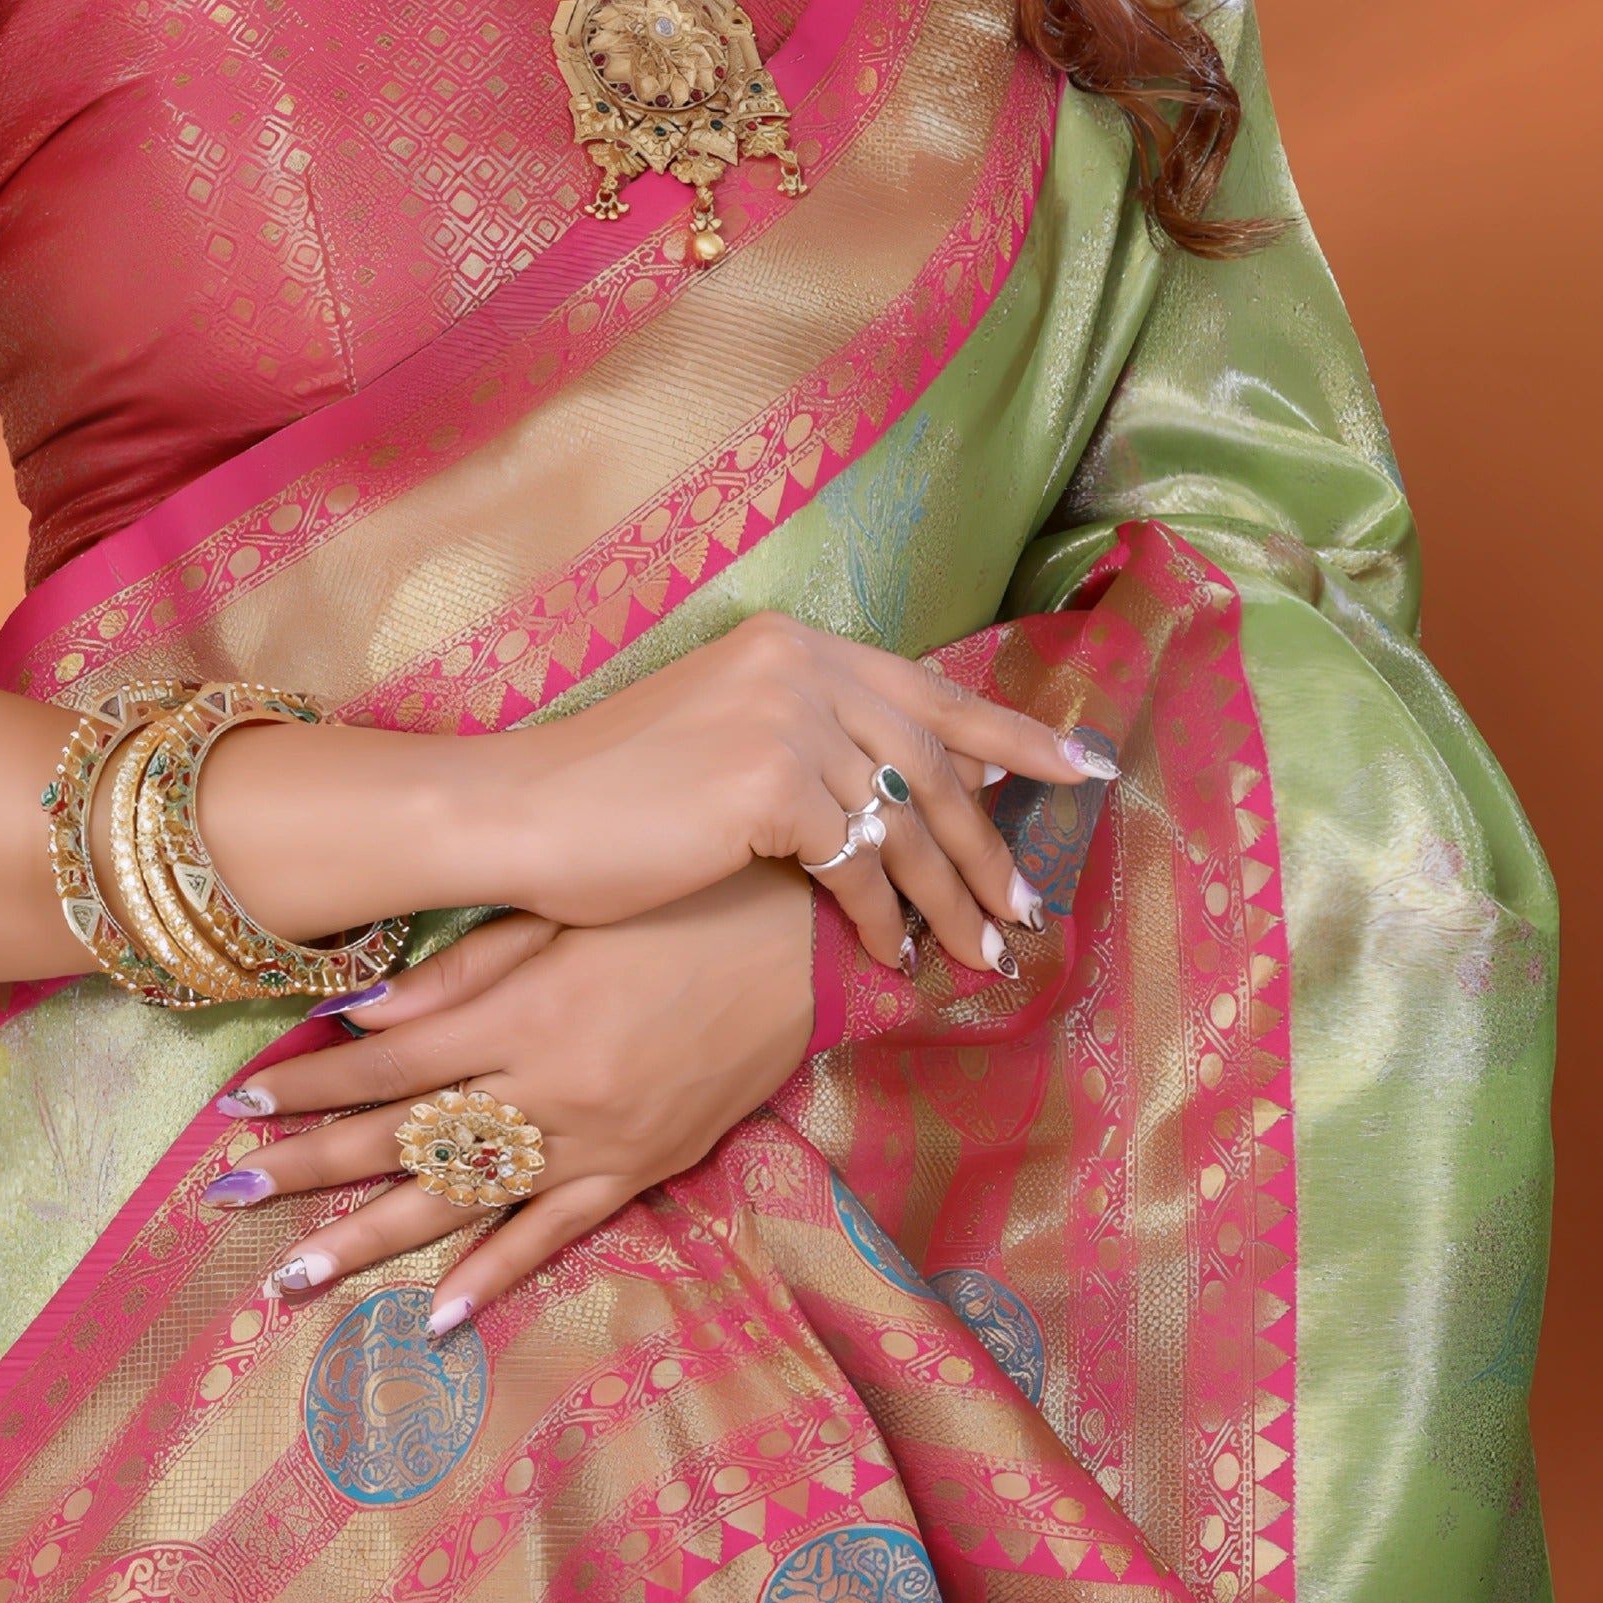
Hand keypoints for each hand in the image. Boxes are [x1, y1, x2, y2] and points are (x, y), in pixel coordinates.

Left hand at [196, 866, 820, 1326]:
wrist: (810, 945)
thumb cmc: (681, 904)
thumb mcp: (566, 912)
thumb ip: (464, 970)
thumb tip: (362, 1013)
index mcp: (522, 1011)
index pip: (387, 1061)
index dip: (310, 1085)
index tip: (240, 1107)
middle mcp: (549, 1086)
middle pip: (406, 1139)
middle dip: (310, 1168)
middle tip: (227, 1198)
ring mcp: (596, 1139)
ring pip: (464, 1203)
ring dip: (372, 1240)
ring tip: (292, 1278)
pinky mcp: (643, 1169)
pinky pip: (557, 1235)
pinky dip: (496, 1277)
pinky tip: (436, 1316)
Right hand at [480, 611, 1106, 966]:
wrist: (519, 812)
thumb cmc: (608, 794)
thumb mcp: (726, 738)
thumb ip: (816, 745)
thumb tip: (914, 788)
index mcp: (794, 645)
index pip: (931, 691)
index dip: (1016, 732)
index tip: (1083, 767)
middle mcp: (801, 665)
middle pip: (934, 763)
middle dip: (990, 848)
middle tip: (1029, 909)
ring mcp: (787, 718)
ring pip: (905, 822)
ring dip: (951, 898)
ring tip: (983, 952)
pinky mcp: (770, 783)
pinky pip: (858, 866)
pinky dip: (884, 919)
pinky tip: (894, 957)